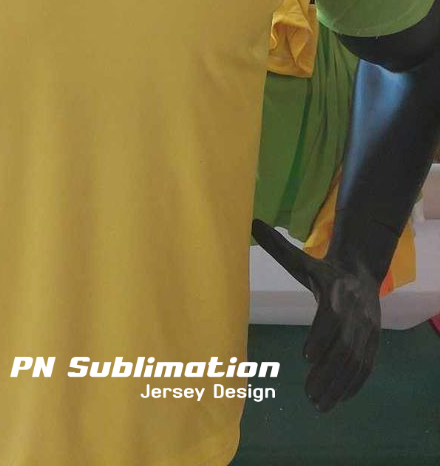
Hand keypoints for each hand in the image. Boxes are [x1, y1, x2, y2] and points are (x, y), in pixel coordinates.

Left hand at [252, 219, 380, 411]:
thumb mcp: (301, 260)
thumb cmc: (324, 270)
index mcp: (337, 291)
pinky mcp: (374, 341)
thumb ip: (277, 247)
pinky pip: (367, 366)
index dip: (320, 336)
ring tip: (318, 403)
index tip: (305, 356)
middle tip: (308, 393)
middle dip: (328, 372)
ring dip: (339, 384)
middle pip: (345, 346)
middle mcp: (356, 312)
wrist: (362, 272)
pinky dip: (354, 385)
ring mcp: (369, 329)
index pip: (330, 317)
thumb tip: (251, 223)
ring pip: (356, 361)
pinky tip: (339, 399)